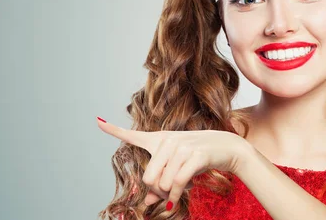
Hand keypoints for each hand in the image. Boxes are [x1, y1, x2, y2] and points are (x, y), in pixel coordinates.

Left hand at [96, 117, 247, 210]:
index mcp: (160, 139)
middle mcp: (167, 140)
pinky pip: (176, 184)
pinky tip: (175, 200)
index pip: (134, 136)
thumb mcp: (178, 168)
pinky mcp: (194, 156)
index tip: (98, 122)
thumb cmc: (199, 157)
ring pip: (162, 183)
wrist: (227, 148)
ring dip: (168, 195)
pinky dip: (174, 197)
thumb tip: (148, 203)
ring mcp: (181, 147)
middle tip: (166, 193)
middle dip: (156, 191)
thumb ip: (160, 183)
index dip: (114, 130)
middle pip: (148, 178)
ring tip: (177, 190)